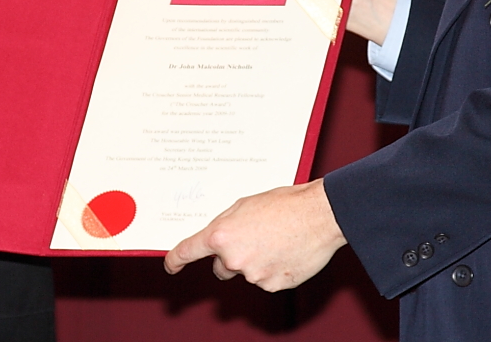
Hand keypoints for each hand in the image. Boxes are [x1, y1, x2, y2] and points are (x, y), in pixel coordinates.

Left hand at [164, 179, 346, 290]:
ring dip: (256, 261)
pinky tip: (286, 252)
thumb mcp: (245, 204)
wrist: (319, 215)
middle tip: (254, 238)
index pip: (187, 251)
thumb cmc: (284, 204)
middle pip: (221, 266)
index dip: (175, 260)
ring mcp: (253, 276)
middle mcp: (233, 259)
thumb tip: (217, 240)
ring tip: (278, 239)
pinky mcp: (272, 286)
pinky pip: (266, 279)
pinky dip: (273, 269)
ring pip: (246, 272)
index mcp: (221, 235)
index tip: (171, 266)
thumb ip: (225, 224)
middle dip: (231, 257)